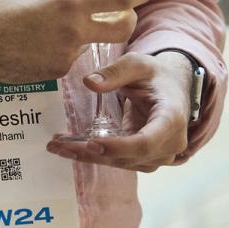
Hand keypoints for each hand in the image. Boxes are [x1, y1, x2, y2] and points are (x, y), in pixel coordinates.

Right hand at [0, 0, 153, 82]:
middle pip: (122, 29)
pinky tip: (35, 44)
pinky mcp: (56, 71)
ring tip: (51, 28)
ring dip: (84, 34)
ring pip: (91, 42)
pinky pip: (69, 57)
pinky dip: (61, 49)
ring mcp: (66, 54)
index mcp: (67, 3)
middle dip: (129, 20)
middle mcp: (73, 30)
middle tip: (123, 13)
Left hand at [46, 52, 192, 171]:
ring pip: (122, 163)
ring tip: (57, 146)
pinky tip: (68, 148)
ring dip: (88, 157)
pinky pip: (119, 160)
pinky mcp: (145, 157)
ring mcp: (159, 153)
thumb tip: (89, 82)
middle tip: (59, 145)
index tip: (92, 143)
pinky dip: (94, 155)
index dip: (120, 147)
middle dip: (93, 153)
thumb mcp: (137, 64)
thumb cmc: (155, 75)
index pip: (147, 142)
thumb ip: (115, 72)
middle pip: (130, 157)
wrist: (170, 87)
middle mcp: (170, 143)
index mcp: (171, 118)